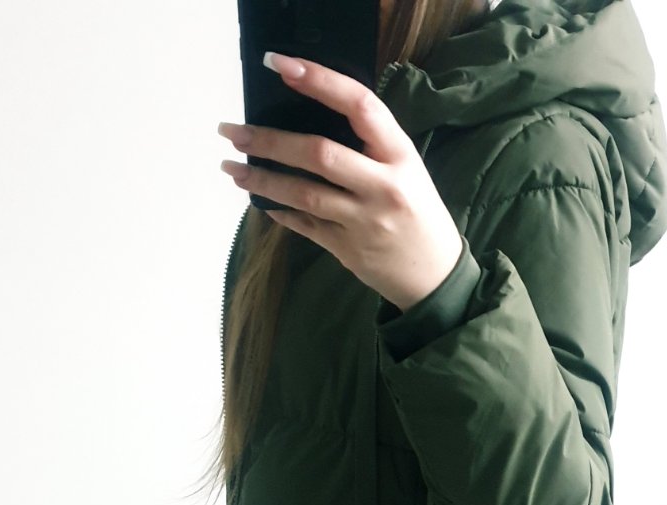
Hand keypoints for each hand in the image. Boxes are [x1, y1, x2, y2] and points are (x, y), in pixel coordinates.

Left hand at [217, 51, 463, 312]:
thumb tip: (310, 117)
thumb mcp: (407, 167)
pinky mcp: (349, 250)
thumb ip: (369, 144)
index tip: (282, 66)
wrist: (434, 275)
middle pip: (319, 154)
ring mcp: (364, 222)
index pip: (359, 106)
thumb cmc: (418, 212)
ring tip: (232, 167)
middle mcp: (383, 187)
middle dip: (269, 140)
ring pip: (304, 193)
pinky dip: (280, 211)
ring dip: (262, 178)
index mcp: (400, 156)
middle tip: (233, 131)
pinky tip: (261, 200)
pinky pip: (306, 225)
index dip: (320, 81)